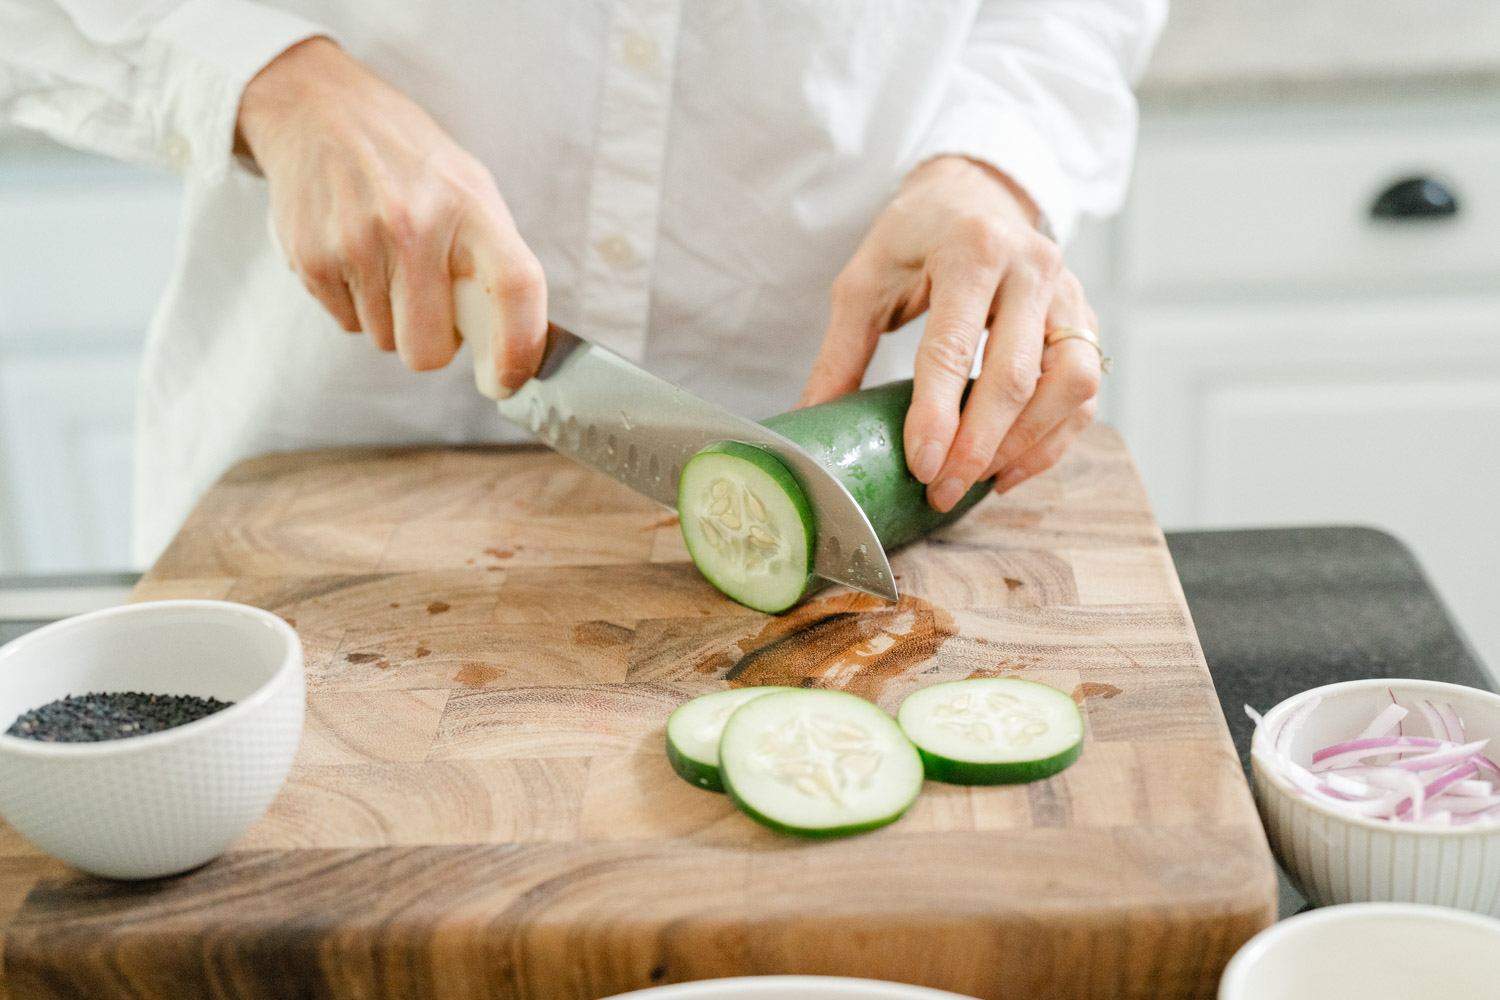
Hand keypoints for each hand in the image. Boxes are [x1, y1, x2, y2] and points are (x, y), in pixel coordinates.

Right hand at [235, 37, 545, 394]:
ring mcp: (356, 245)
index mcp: (470, 208)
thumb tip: (519, 344)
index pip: (514, 287)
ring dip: (392, 319)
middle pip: (429, 350)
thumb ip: (495, 260)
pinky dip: (357, 304)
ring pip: (386, 343)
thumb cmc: (410, 163)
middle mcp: (414, 227)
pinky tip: (355, 256)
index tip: (509, 379)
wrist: (321, 111)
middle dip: (433, 342)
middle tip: (431, 301)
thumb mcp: (470, 190)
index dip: (518, 347)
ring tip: (388, 262)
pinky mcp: (311, 259)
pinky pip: (348, 325)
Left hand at [801, 155, 1102, 510]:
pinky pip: (1086, 389)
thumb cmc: (914, 236)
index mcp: (972, 248)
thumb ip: (840, 351)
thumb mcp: (865, 280)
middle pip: (1017, 375)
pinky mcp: (1084, 317)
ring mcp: (1068, 292)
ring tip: (976, 480)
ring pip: (1071, 385)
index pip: (954, 346)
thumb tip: (812, 419)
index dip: (938, 414)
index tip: (920, 466)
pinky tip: (1009, 466)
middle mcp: (1031, 266)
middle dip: (978, 445)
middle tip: (942, 489)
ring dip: (1026, 445)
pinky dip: (1053, 437)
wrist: (973, 193)